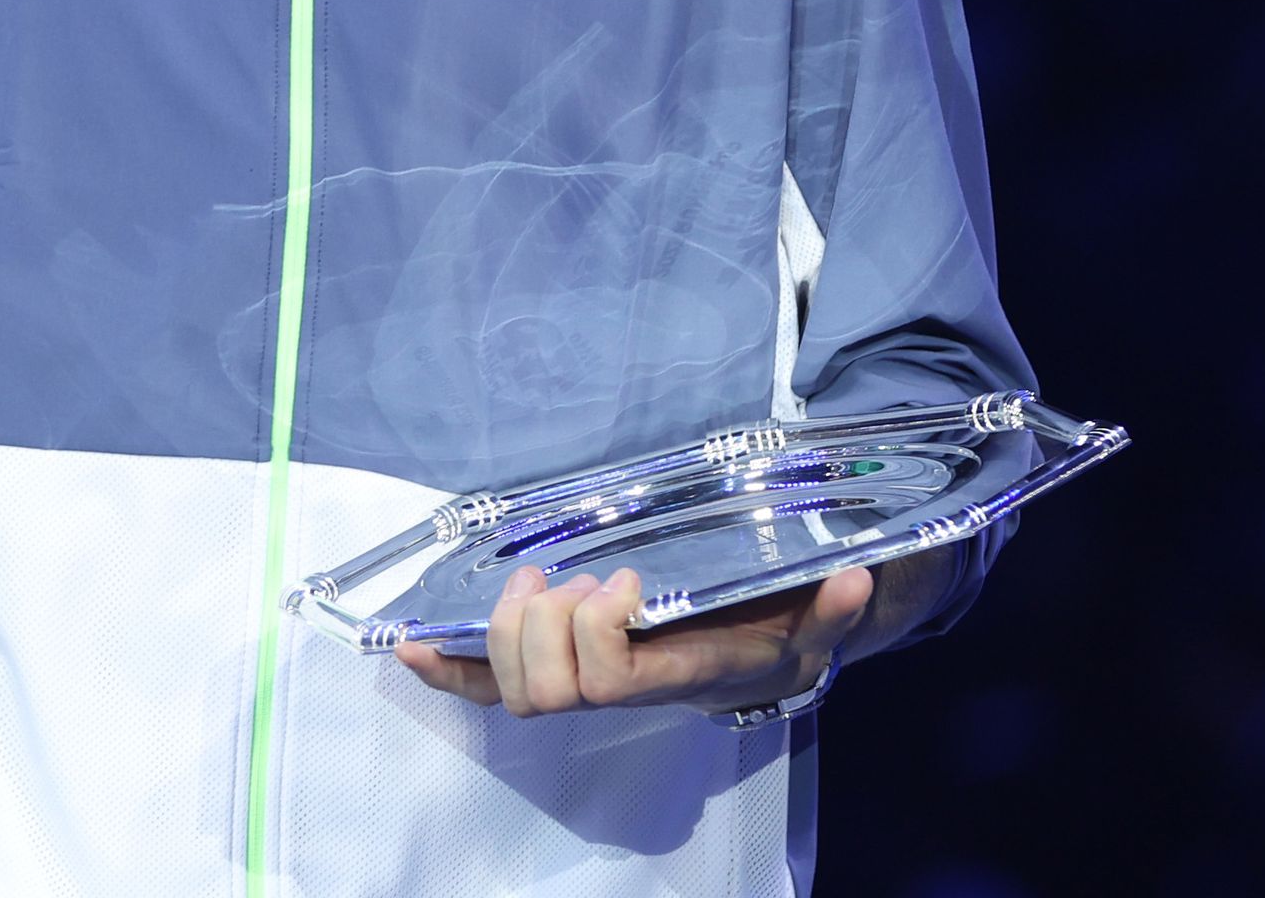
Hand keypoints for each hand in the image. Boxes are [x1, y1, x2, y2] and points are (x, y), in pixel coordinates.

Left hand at [396, 563, 866, 718]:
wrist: (758, 653)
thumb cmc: (776, 633)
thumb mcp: (810, 623)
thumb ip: (831, 609)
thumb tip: (856, 579)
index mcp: (672, 675)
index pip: (611, 679)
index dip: (594, 633)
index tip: (625, 581)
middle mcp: (620, 688)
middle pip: (547, 688)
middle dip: (542, 625)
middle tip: (570, 576)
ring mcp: (582, 681)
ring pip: (515, 686)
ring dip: (507, 626)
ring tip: (538, 578)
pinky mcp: (557, 667)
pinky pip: (491, 685)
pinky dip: (447, 669)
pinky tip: (409, 648)